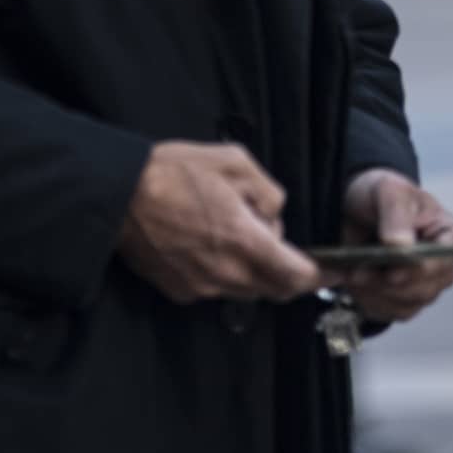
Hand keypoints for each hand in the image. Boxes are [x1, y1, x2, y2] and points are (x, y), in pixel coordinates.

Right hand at [118, 140, 321, 303]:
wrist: (117, 195)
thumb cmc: (171, 172)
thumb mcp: (233, 161)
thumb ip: (268, 190)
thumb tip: (274, 214)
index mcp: (244, 240)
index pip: (296, 275)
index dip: (320, 275)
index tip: (334, 271)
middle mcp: (226, 272)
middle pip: (275, 288)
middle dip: (286, 270)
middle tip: (278, 243)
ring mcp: (202, 285)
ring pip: (246, 289)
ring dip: (252, 270)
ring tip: (232, 233)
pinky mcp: (180, 290)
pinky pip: (215, 288)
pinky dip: (222, 272)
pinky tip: (205, 243)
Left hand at [326, 168, 452, 323]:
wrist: (355, 208)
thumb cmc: (380, 195)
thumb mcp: (388, 190)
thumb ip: (396, 214)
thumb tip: (401, 246)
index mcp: (449, 236)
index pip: (445, 259)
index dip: (421, 269)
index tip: (393, 271)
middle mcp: (441, 267)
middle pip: (422, 289)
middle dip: (387, 282)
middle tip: (357, 272)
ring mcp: (423, 287)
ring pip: (403, 304)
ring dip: (372, 292)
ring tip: (350, 274)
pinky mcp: (401, 301)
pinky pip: (387, 312)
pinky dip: (367, 300)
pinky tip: (351, 283)